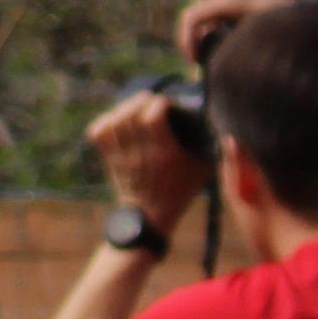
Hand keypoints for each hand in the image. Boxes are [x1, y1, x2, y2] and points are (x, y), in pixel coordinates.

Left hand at [86, 86, 211, 244]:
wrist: (149, 218)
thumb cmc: (179, 192)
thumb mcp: (201, 171)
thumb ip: (209, 147)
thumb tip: (219, 127)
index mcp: (163, 153)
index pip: (153, 116)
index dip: (160, 103)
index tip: (169, 104)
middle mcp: (140, 152)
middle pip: (131, 113)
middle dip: (142, 100)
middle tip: (151, 101)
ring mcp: (121, 155)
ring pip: (114, 119)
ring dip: (125, 107)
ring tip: (136, 106)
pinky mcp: (109, 159)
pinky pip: (98, 132)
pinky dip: (105, 121)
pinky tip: (117, 119)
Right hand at [177, 0, 282, 68]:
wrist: (306, 21)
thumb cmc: (287, 38)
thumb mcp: (259, 48)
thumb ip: (231, 54)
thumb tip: (211, 66)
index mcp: (230, 1)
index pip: (192, 17)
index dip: (186, 41)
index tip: (193, 63)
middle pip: (194, 17)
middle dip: (191, 42)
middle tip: (198, 65)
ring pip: (202, 18)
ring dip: (201, 39)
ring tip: (210, 61)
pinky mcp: (232, 1)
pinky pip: (211, 18)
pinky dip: (210, 34)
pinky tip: (223, 50)